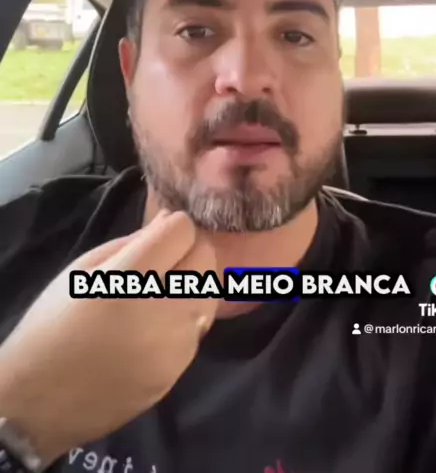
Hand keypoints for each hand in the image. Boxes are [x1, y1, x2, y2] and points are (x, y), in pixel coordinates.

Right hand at [0, 210, 217, 463]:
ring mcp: (175, 345)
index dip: (174, 226)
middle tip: (164, 261)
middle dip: (190, 251)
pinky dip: (184, 321)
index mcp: (131, 278)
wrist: (40, 402)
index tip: (160, 236)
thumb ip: (131, 242)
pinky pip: (196, 331)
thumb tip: (168, 221)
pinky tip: (154, 330)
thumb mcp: (80, 271)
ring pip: (208, 295)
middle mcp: (163, 308)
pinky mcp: (178, 372)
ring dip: (191, 286)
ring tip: (160, 296)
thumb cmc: (51, 327)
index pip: (184, 231)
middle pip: (206, 259)